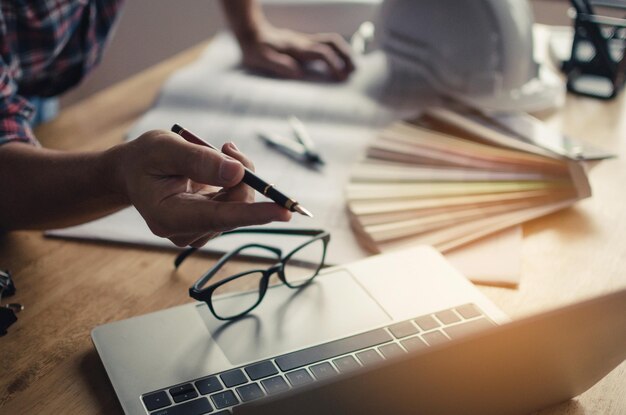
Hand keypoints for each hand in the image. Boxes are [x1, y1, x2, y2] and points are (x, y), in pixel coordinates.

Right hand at [111, 130, 290, 246]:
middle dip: (243, 177)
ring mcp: (199, 232)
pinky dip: (237, 182)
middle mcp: (185, 232)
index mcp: (168, 217)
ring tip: (217, 155)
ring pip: (241, 204)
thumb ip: (199, 161)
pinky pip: (238, 203)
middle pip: (235, 209)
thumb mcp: (165, 148)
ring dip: (239, 176)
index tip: (283, 212)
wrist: (133, 173)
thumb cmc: (145, 158)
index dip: (253, 213)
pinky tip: (220, 169)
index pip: (219, 218)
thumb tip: (238, 173)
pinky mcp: (211, 225)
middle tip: (228, 148)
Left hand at [238, 23, 354, 80]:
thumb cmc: (254, 48)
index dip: (333, 64)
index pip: (321, 53)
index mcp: (296, 48)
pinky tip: (340, 61)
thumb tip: (298, 73)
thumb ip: (279, 65)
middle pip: (332, 42)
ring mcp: (304, 40)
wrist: (250, 31)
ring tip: (352, 66)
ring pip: (331, 40)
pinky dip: (337, 51)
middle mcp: (303, 42)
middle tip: (355, 71)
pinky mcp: (303, 42)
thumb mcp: (261, 59)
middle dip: (346, 55)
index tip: (341, 77)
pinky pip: (325, 43)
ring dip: (344, 51)